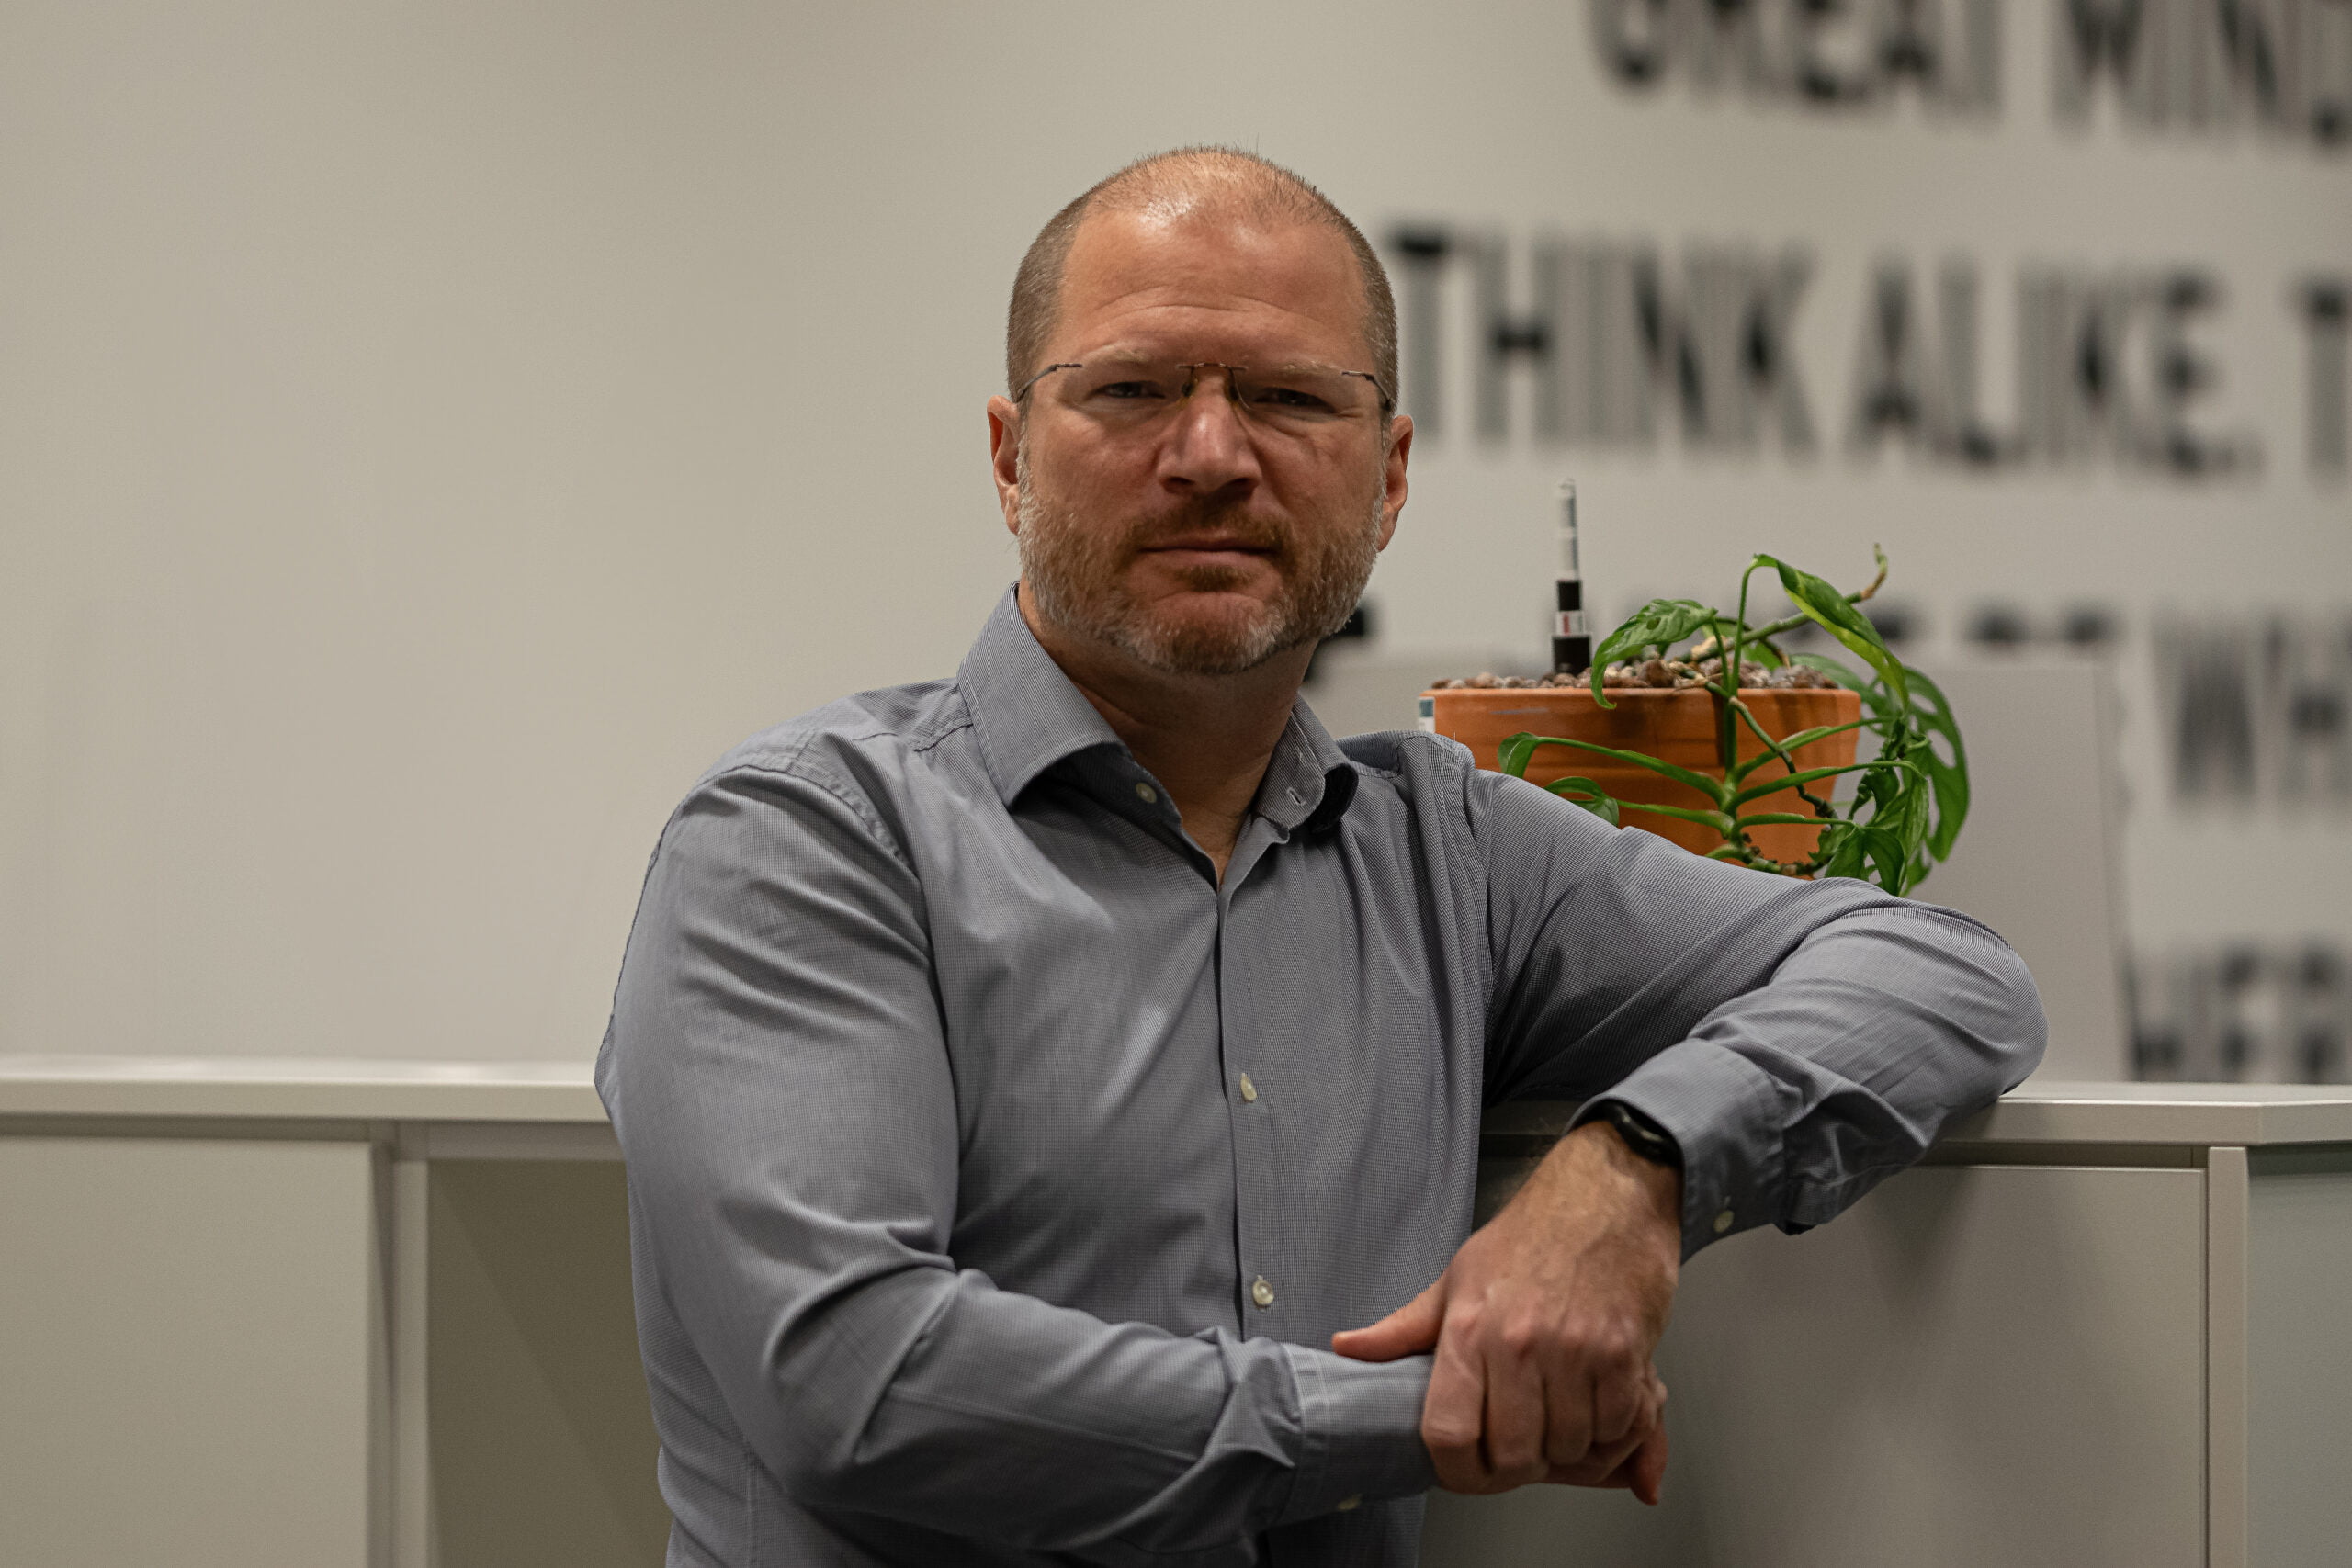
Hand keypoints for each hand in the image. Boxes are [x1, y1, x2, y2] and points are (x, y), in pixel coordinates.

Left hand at [1331, 1121, 1682, 1501]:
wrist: (1603, 1198)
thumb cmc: (1529, 1240)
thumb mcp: (1455, 1279)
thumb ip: (1403, 1328)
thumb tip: (1349, 1349)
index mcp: (1468, 1329)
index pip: (1449, 1433)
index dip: (1458, 1471)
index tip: (1467, 1471)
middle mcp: (1519, 1343)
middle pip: (1515, 1456)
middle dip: (1517, 1466)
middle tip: (1520, 1448)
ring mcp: (1575, 1351)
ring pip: (1568, 1449)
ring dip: (1567, 1449)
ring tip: (1559, 1415)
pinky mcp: (1624, 1355)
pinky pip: (1615, 1427)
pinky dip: (1609, 1429)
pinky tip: (1595, 1401)